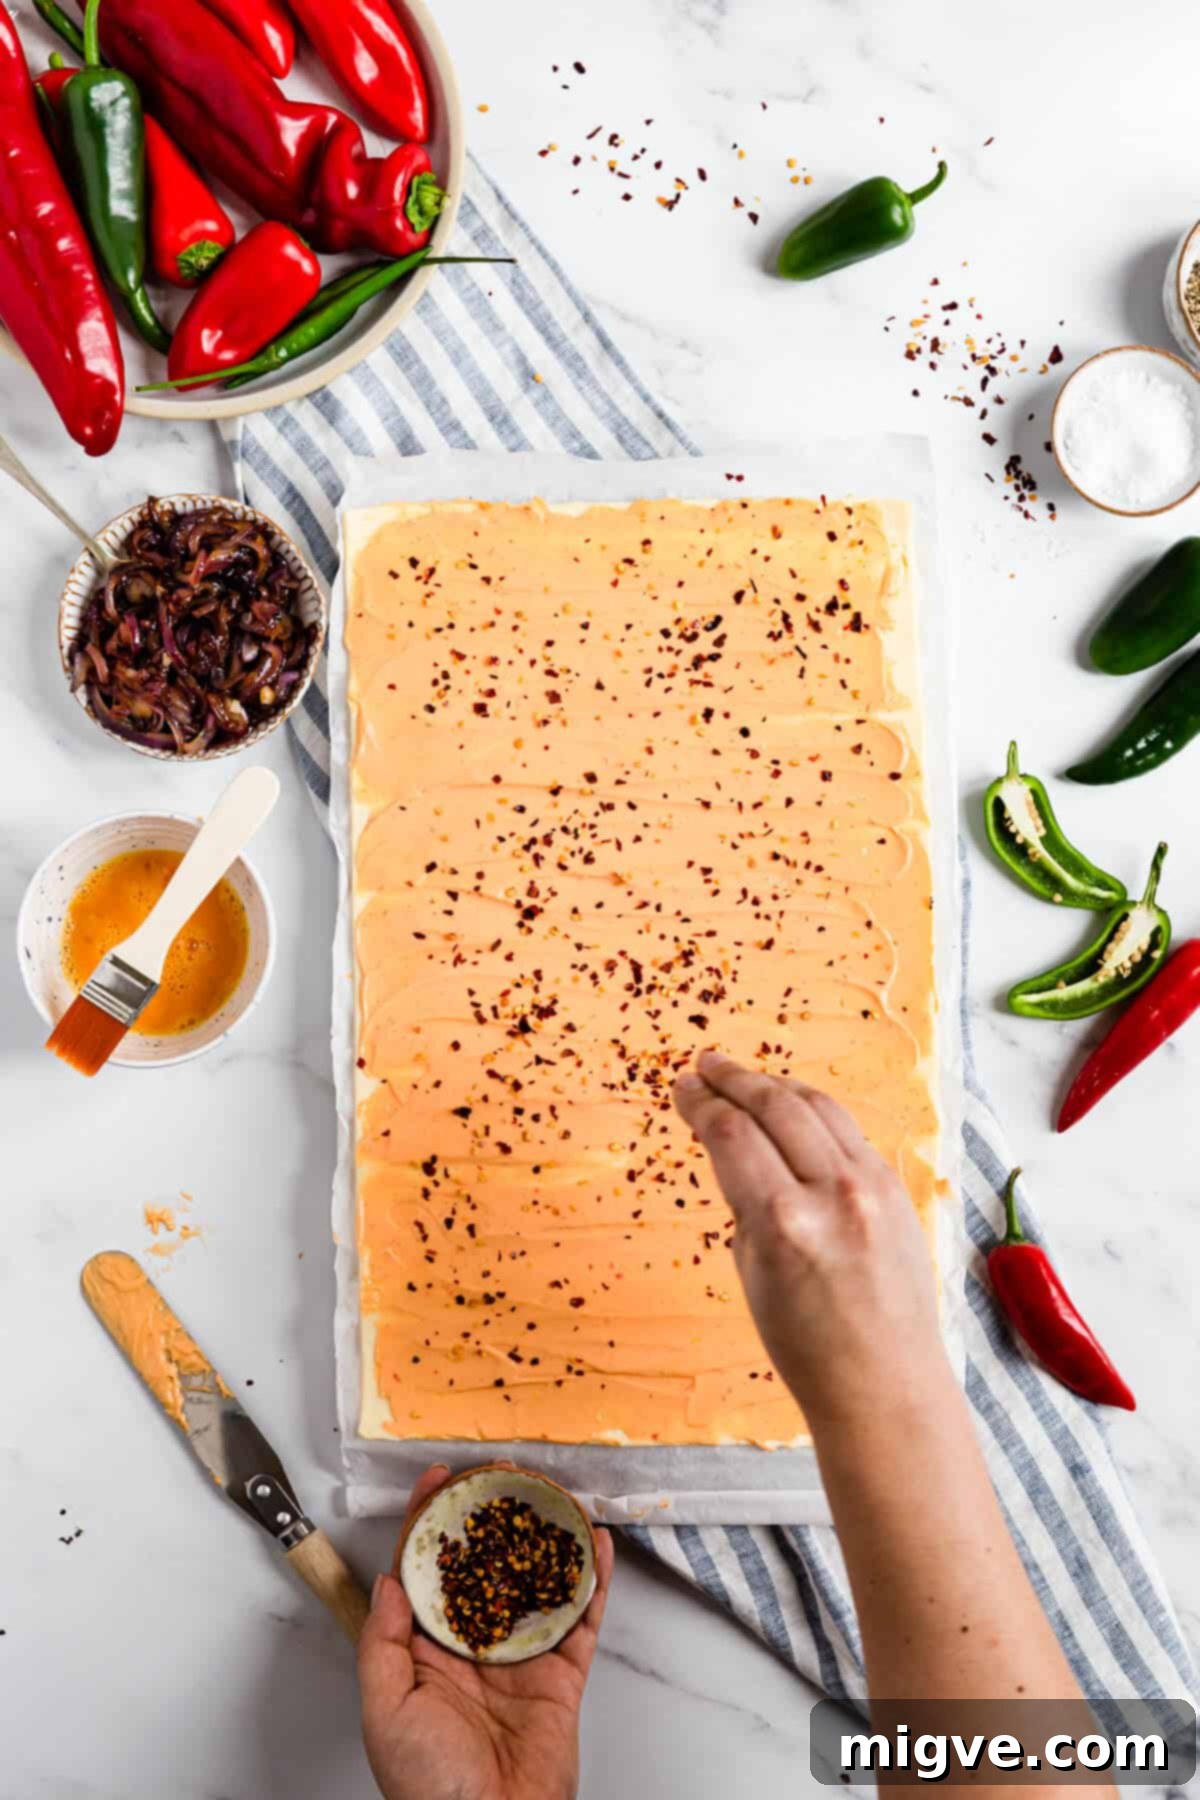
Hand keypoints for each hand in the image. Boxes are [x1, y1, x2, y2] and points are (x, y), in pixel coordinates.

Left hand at [359, 1465, 613, 1799]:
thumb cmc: (429, 1790)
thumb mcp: (385, 1712)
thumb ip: (383, 1644)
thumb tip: (390, 1580)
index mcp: (425, 1652)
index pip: (425, 1571)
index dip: (429, 1521)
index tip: (439, 1479)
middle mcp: (473, 1646)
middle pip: (485, 1565)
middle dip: (493, 1517)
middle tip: (504, 1475)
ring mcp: (521, 1657)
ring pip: (535, 1581)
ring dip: (544, 1537)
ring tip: (551, 1494)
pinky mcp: (562, 1674)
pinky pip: (582, 1618)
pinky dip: (593, 1580)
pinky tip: (597, 1545)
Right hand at [672, 1050, 945, 1430]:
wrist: (884, 1382)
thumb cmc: (805, 1345)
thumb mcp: (751, 1271)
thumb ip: (746, 1201)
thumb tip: (735, 1146)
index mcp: (783, 1222)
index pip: (731, 1136)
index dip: (700, 1104)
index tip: (681, 1088)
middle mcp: (832, 1194)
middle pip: (774, 1107)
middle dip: (733, 1080)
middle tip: (704, 1065)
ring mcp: (873, 1187)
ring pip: (817, 1107)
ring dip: (774, 1085)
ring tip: (744, 1076)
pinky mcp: (897, 1188)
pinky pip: (848, 1132)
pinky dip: (814, 1111)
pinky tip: (792, 1107)